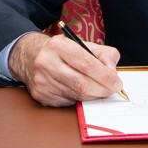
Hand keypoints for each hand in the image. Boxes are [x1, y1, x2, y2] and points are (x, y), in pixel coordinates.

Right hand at [8, 31, 123, 106]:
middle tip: (112, 90)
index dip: (105, 76)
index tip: (117, 83)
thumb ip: (104, 55)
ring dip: (92, 95)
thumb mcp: (83, 44)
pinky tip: (80, 91)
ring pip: (76, 95)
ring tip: (98, 90)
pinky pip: (67, 102)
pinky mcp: (41, 95)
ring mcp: (42, 81)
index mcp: (59, 46)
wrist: (30, 56)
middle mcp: (47, 63)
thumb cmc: (62, 51)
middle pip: (82, 84)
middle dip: (102, 90)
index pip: (87, 64)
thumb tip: (113, 74)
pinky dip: (79, 99)